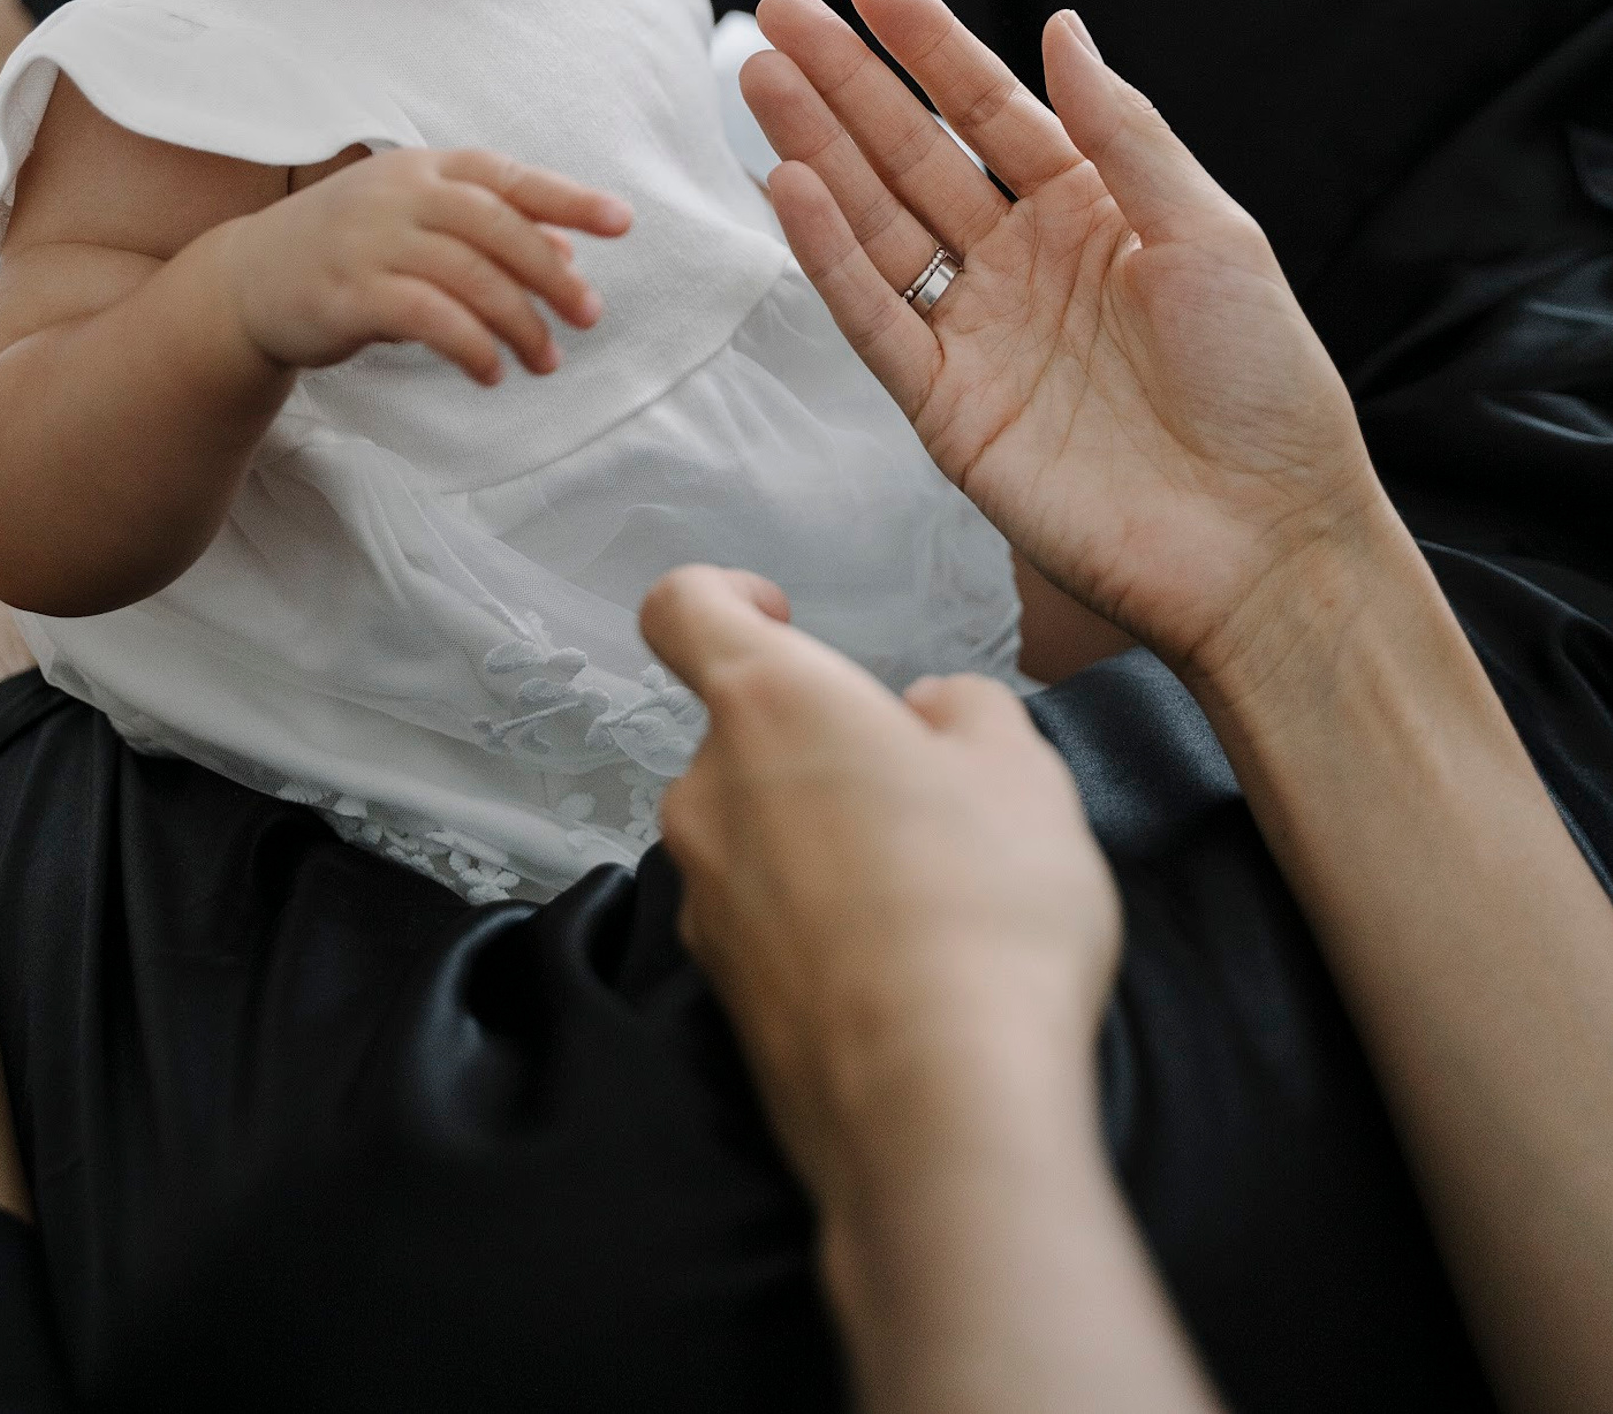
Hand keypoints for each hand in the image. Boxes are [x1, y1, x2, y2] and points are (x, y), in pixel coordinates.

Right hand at [220, 147, 630, 387]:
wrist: (246, 281)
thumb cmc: (349, 248)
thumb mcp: (417, 224)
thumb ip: (487, 234)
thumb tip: (567, 258)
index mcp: (424, 169)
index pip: (508, 177)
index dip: (568, 199)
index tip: (622, 223)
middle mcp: (400, 195)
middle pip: (497, 227)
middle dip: (551, 275)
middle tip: (590, 317)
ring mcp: (371, 241)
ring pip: (469, 277)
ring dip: (519, 323)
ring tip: (547, 361)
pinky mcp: (349, 293)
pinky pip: (428, 318)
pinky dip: (470, 346)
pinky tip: (492, 372)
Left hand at [641, 565, 1120, 1209]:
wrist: (941, 1108)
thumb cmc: (983, 912)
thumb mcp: (1021, 768)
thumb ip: (966, 710)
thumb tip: (930, 716)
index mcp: (767, 705)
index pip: (681, 607)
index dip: (727, 594)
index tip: (785, 616)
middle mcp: (708, 794)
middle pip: (744, 733)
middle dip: (821, 745)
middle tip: (923, 790)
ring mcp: (706, 900)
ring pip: (756, 829)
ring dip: (821, 835)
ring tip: (929, 887)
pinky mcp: (723, 993)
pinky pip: (766, 918)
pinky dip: (818, 919)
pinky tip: (902, 962)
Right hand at [741, 0, 1388, 685]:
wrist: (1266, 542)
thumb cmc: (1267, 388)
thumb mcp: (1212, 235)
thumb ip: (1123, 135)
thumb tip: (1062, 28)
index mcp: (1093, 213)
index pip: (990, 109)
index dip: (928, 44)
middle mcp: (1024, 264)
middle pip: (913, 155)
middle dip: (845, 82)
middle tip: (776, 13)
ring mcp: (979, 335)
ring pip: (877, 223)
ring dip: (816, 148)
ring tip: (760, 75)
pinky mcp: (946, 409)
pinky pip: (873, 318)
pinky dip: (827, 254)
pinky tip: (789, 184)